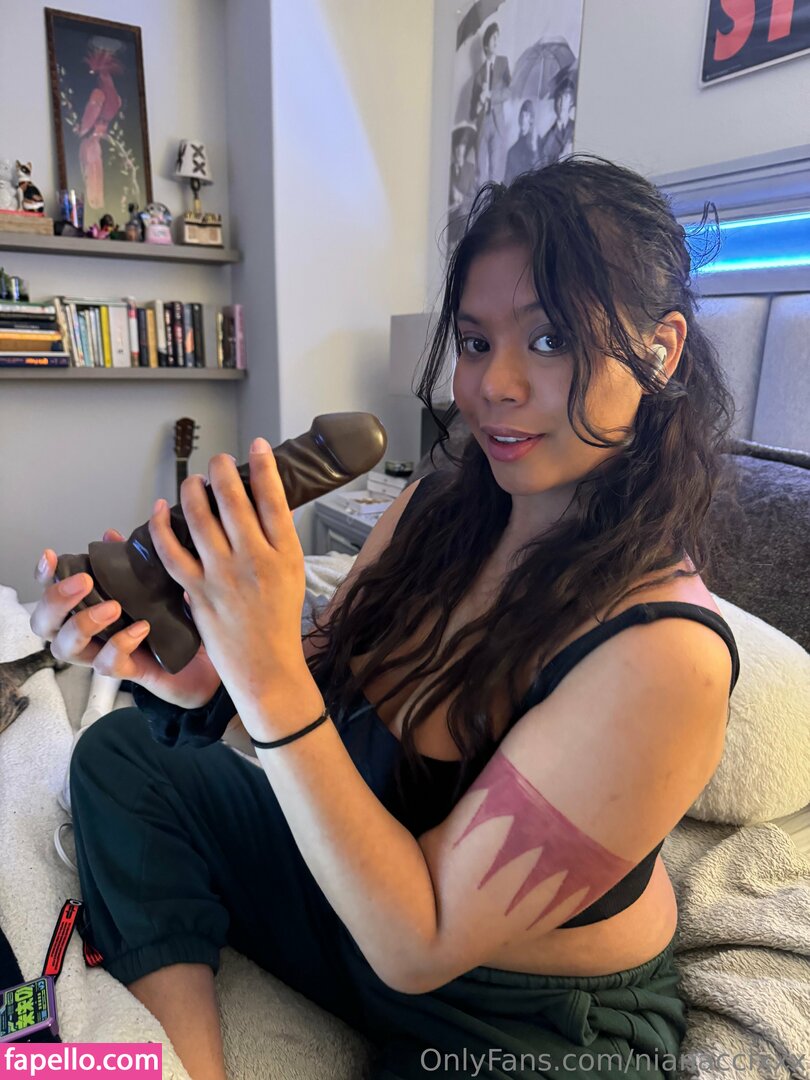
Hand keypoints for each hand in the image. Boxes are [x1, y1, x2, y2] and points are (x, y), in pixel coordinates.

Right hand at [30, 530, 221, 709]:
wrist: (208, 660)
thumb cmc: (176, 623)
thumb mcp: (156, 586)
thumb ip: (131, 563)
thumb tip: (111, 535)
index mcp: (89, 609)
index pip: (51, 593)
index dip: (44, 576)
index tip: (51, 555)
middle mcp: (88, 634)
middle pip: (45, 624)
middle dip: (56, 600)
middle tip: (84, 581)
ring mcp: (103, 654)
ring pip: (66, 647)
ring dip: (83, 623)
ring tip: (112, 606)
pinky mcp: (127, 672)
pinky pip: (108, 664)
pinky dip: (119, 645)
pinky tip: (140, 629)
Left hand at [147, 438, 309, 720]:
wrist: (267, 668)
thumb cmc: (280, 623)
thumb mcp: (294, 576)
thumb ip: (279, 541)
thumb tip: (265, 506)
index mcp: (286, 555)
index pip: (274, 500)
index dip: (264, 468)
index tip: (257, 446)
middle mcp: (255, 561)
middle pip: (234, 502)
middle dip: (222, 472)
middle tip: (218, 461)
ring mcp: (224, 576)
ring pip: (200, 519)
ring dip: (192, 491)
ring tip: (192, 480)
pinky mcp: (198, 592)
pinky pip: (172, 552)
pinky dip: (162, 527)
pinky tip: (160, 510)